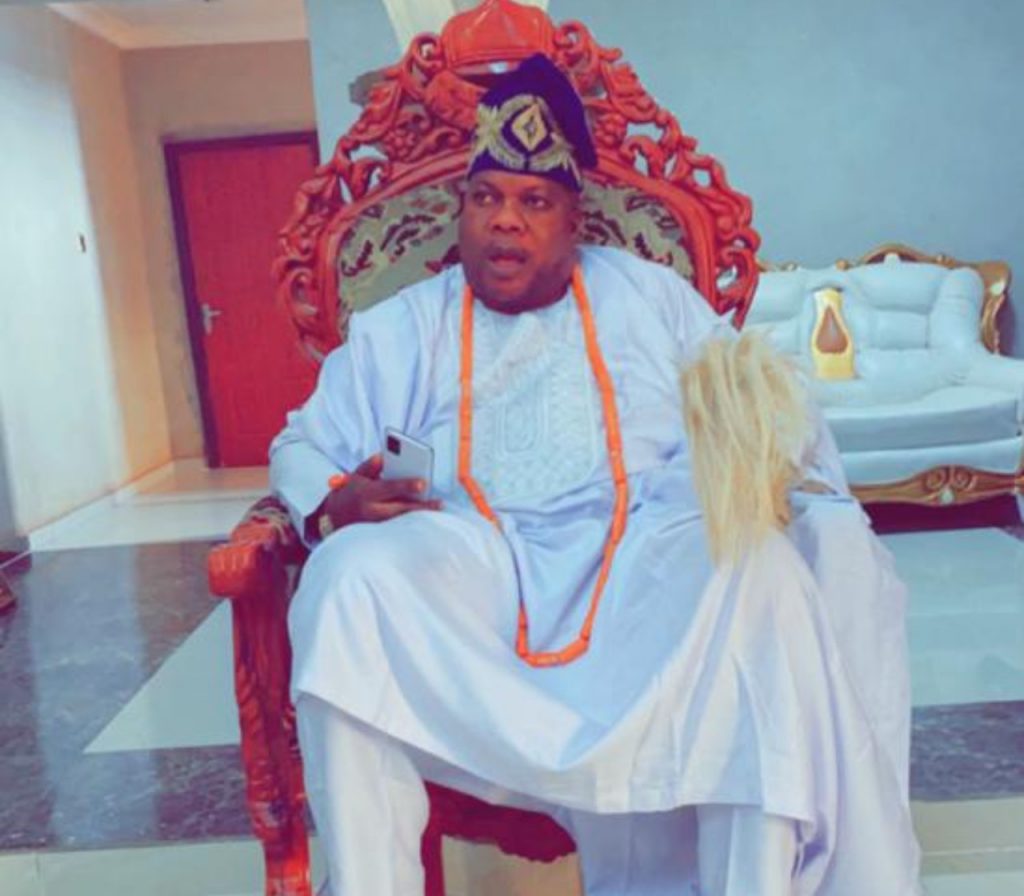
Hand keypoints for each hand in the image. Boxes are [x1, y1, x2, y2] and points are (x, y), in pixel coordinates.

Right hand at [322, 454, 441, 528]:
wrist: (330, 521)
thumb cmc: (347, 495)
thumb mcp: (354, 477)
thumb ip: (369, 467)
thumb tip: (382, 456)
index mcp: (365, 494)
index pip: (388, 488)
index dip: (406, 485)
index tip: (423, 483)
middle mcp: (370, 512)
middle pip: (399, 509)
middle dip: (420, 507)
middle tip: (438, 503)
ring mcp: (374, 527)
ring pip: (400, 523)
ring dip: (418, 518)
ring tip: (435, 510)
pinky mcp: (377, 538)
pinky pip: (397, 531)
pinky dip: (411, 526)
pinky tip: (424, 521)